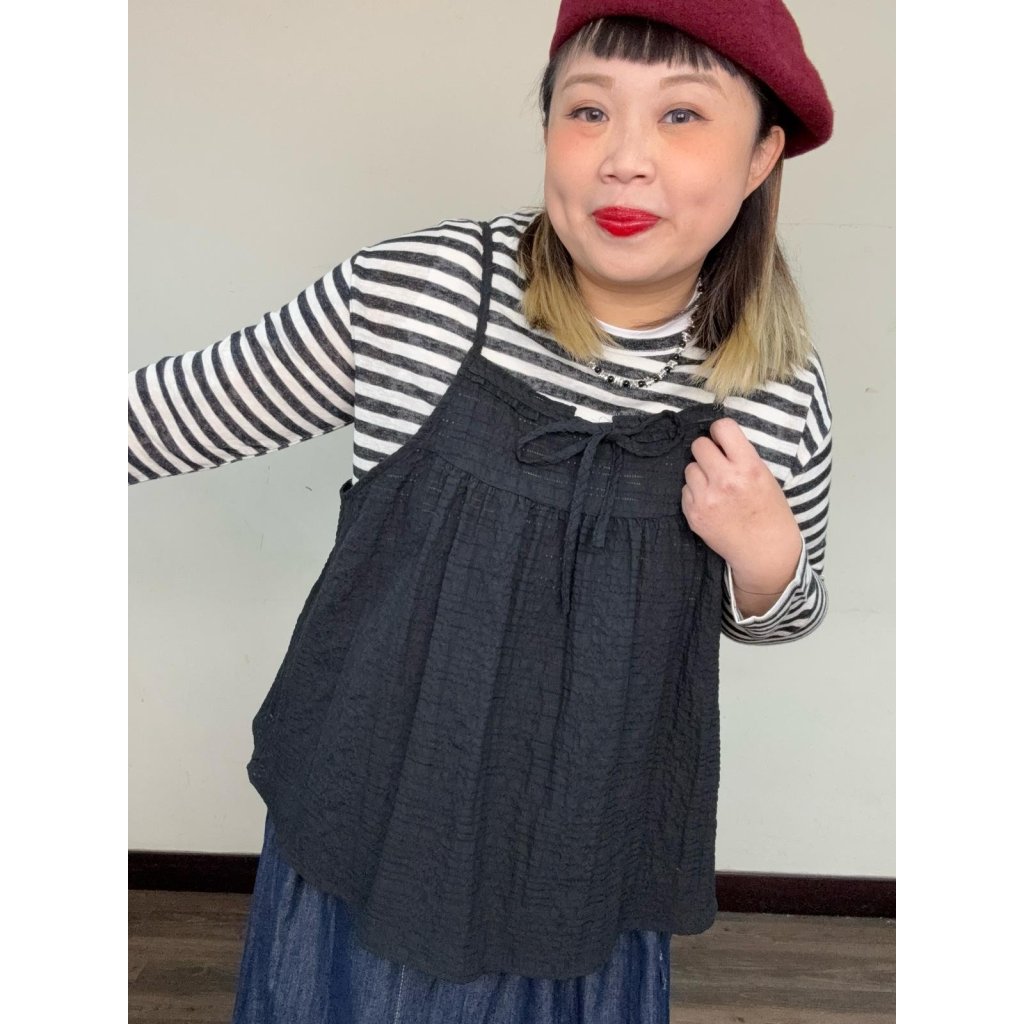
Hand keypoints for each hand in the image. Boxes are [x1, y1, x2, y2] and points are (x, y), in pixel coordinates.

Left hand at [681, 418, 802, 612]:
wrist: (765, 551)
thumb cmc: (770, 512)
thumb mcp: (765, 476)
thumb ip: (741, 457)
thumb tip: (717, 440)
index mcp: (748, 467)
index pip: (722, 428)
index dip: (719, 432)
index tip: (721, 439)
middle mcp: (725, 480)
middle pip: (699, 445)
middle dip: (707, 451)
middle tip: (716, 463)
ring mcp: (706, 498)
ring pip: (689, 468)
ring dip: (699, 473)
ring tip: (715, 486)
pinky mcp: (693, 514)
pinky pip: (685, 490)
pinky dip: (694, 493)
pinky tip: (711, 503)